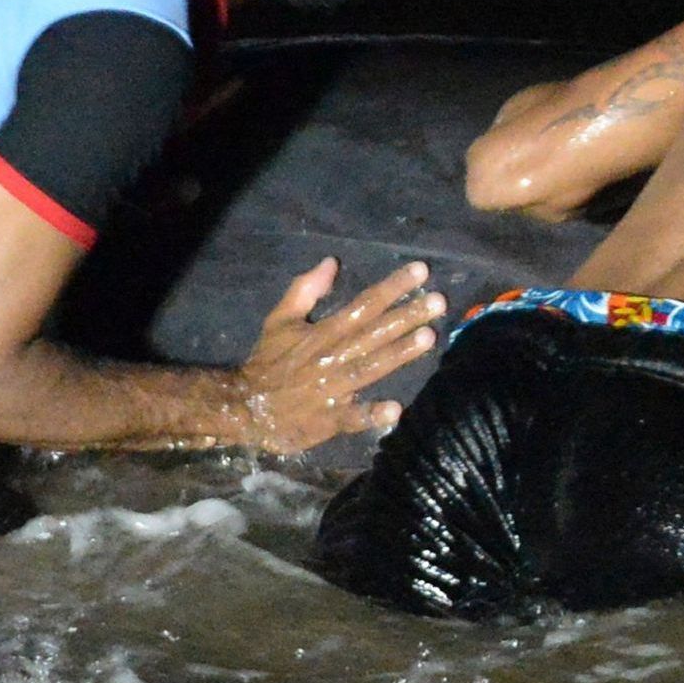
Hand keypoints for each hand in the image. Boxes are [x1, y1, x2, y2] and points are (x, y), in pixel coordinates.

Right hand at [233, 257, 441, 451]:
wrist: (245, 407)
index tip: (420, 272)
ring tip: (429, 337)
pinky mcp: (329, 420)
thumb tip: (330, 262)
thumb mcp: (279, 319)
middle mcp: (331, 358)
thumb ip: (304, 290)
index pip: (363, 305)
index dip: (392, 288)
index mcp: (322, 333)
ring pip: (370, 368)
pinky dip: (372, 415)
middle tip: (438, 302)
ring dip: (399, 354)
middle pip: (374, 333)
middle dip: (407, 316)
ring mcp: (332, 390)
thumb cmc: (268, 361)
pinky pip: (353, 418)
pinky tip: (395, 409)